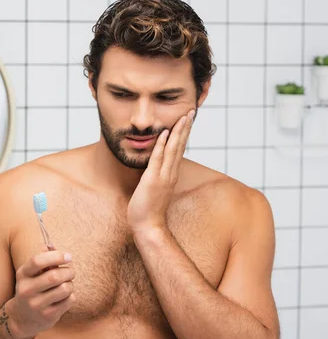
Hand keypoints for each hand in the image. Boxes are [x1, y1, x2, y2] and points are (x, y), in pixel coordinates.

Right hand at [6, 247, 74, 338]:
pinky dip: (71, 296)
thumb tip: (51, 245)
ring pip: (65, 288)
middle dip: (69, 271)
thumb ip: (42, 258)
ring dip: (70, 284)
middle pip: (55, 276)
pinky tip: (64, 297)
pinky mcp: (48, 316)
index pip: (38, 261)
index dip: (56, 256)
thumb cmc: (31, 288)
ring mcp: (37, 304)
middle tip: (71, 272)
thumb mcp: (31, 273)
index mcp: (22, 274)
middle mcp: (27, 289)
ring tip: (66, 284)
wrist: (22, 318)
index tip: (68, 256)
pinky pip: (69, 300)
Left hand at [127, 109, 194, 233]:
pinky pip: (158, 159)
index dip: (183, 134)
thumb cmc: (148, 209)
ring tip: (183, 117)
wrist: (148, 227)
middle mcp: (170, 173)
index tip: (186, 119)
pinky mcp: (153, 181)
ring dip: (177, 132)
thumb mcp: (154, 189)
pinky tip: (163, 133)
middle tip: (191, 111)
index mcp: (170, 174)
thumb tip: (154, 168)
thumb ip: (157, 177)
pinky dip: (161, 146)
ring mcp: (163, 177)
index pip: (179, 150)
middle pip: (180, 146)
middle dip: (185, 127)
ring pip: (173, 150)